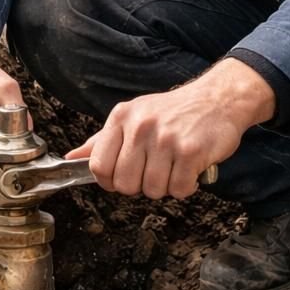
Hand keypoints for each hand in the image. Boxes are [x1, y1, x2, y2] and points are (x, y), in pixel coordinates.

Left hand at [65, 59, 275, 198]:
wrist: (218, 99)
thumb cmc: (173, 112)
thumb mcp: (133, 116)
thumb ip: (101, 141)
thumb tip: (71, 158)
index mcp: (122, 117)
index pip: (98, 165)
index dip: (109, 181)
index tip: (122, 178)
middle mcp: (141, 126)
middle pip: (124, 183)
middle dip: (140, 185)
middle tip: (155, 171)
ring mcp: (166, 139)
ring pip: (152, 190)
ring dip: (165, 186)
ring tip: (174, 167)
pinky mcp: (190, 151)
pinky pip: (179, 189)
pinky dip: (186, 186)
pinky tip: (190, 169)